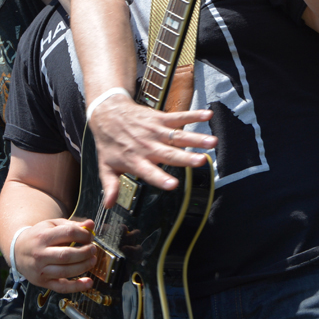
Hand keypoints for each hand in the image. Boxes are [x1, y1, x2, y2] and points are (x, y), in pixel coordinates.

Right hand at [14, 218, 97, 291]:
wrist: (18, 251)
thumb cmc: (39, 236)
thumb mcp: (52, 225)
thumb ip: (71, 225)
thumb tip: (91, 225)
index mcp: (43, 236)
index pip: (68, 233)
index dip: (83, 235)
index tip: (89, 237)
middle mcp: (40, 254)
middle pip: (67, 255)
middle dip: (85, 252)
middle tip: (93, 249)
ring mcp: (41, 270)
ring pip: (65, 272)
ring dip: (83, 267)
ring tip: (92, 260)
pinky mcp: (43, 282)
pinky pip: (61, 287)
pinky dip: (77, 286)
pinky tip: (88, 282)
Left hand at [88, 96, 215, 207]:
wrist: (108, 113)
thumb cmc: (109, 143)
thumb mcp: (105, 166)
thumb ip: (110, 186)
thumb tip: (108, 204)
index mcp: (136, 161)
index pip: (149, 172)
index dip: (160, 179)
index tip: (173, 185)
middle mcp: (148, 146)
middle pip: (169, 153)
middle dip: (185, 158)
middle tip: (200, 162)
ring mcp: (156, 131)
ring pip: (178, 136)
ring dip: (196, 138)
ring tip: (212, 142)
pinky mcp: (161, 119)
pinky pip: (179, 117)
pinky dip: (194, 115)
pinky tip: (208, 115)